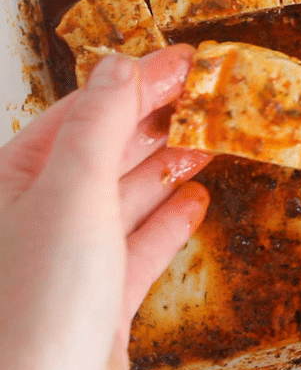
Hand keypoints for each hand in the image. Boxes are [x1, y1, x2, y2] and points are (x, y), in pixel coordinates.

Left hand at [0, 45, 212, 369]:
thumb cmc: (35, 308)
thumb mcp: (71, 196)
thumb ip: (100, 127)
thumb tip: (120, 67)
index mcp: (14, 180)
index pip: (86, 112)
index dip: (138, 82)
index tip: (186, 61)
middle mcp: (39, 214)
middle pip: (111, 151)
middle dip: (161, 122)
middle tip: (210, 96)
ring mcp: (72, 257)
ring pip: (130, 196)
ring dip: (171, 167)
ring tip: (210, 139)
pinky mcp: (102, 295)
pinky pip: (141, 246)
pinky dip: (170, 222)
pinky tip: (194, 202)